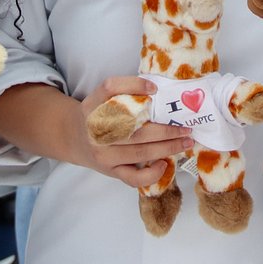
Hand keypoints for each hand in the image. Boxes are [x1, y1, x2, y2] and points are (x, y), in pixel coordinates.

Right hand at [74, 76, 191, 188]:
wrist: (75, 138)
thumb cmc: (100, 115)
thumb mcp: (103, 97)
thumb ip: (124, 92)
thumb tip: (156, 90)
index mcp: (94, 105)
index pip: (110, 88)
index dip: (133, 85)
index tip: (155, 89)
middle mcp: (96, 129)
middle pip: (134, 127)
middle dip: (165, 128)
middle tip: (186, 126)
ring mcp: (103, 153)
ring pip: (139, 152)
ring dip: (167, 147)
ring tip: (186, 142)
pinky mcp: (110, 170)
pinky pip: (133, 177)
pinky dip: (151, 173)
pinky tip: (165, 164)